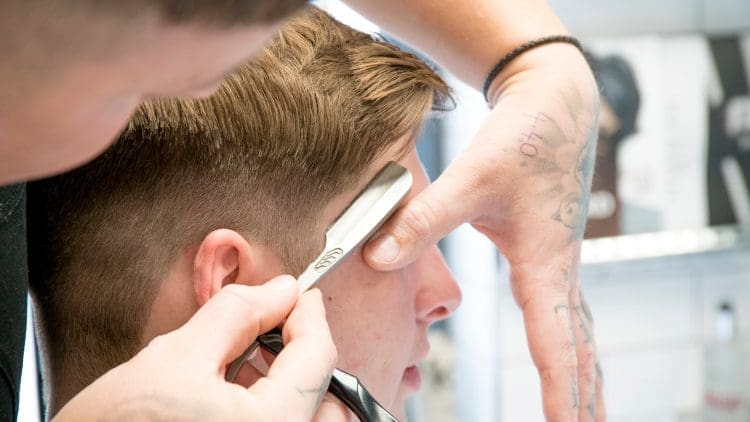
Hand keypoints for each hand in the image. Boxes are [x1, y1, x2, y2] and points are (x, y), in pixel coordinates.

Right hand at [53, 276, 347, 420]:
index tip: (300, 293)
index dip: (309, 313)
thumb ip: (235, 315)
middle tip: (281, 325)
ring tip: (258, 357)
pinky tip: (243, 389)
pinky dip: (274, 405)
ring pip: (309, 415)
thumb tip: (275, 291)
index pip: (317, 356)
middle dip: (306, 354)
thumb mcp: (175, 358)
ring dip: (293, 382)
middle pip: (324, 393)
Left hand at [364, 44, 603, 420]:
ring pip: (579, 335)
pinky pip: (568, 314)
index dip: (560, 390)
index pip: (557, 342)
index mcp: (544, 262)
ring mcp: (560, 263)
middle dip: (583, 397)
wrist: (556, 104)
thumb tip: (377, 256)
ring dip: (583, 378)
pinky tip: (565, 358)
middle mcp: (559, 269)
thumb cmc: (524, 137)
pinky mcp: (552, 253)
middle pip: (579, 350)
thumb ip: (424, 217)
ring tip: (586, 416)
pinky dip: (571, 348)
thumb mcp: (472, 176)